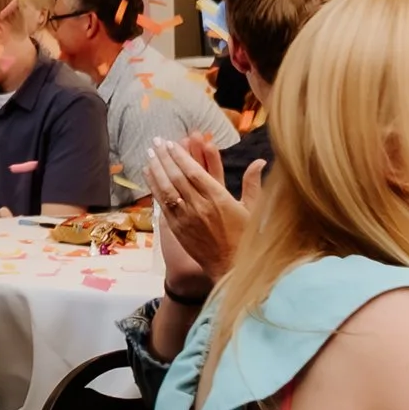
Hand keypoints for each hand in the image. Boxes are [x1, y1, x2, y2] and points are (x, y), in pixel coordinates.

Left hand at [147, 135, 247, 295]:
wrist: (231, 268)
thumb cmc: (245, 239)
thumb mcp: (253, 210)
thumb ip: (253, 184)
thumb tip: (259, 161)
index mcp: (219, 198)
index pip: (195, 171)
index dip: (181, 155)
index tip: (172, 143)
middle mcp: (200, 206)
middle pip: (177, 176)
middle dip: (165, 156)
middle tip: (157, 141)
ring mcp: (186, 217)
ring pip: (167, 188)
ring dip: (156, 168)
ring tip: (149, 153)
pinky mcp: (177, 228)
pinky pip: (163, 204)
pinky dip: (154, 187)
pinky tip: (149, 175)